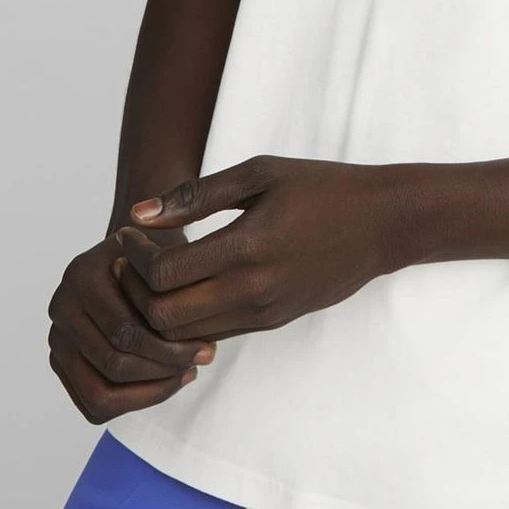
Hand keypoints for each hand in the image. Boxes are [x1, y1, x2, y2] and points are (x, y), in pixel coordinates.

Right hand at [46, 229, 217, 422]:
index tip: (207, 348)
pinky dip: (132, 402)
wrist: (128, 250)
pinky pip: (93, 404)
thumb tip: (197, 334)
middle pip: (112, 364)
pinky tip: (163, 382)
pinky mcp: (61, 362)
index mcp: (82, 274)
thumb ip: (175, 277)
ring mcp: (57, 337)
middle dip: (163, 370)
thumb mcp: (167, 246)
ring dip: (148, 392)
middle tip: (199, 362)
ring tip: (183, 374)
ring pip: (100, 393)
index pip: (124, 332)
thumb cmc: (154, 249)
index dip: (170, 348)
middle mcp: (61, 306)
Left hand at [112, 155, 404, 343]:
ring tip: (152, 273)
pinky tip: (184, 287)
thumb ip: (197, 195)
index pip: (164, 275)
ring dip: (157, 310)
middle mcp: (253, 290)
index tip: (127, 233)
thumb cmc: (321, 188)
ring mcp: (264, 313)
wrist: (381, 224)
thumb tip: (140, 214)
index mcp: (247, 246)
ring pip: (185, 336)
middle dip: (135, 291)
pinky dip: (186, 321)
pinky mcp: (272, 323)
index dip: (134, 257)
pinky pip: (213, 334)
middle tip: (131, 258)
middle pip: (164, 317)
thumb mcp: (259, 173)